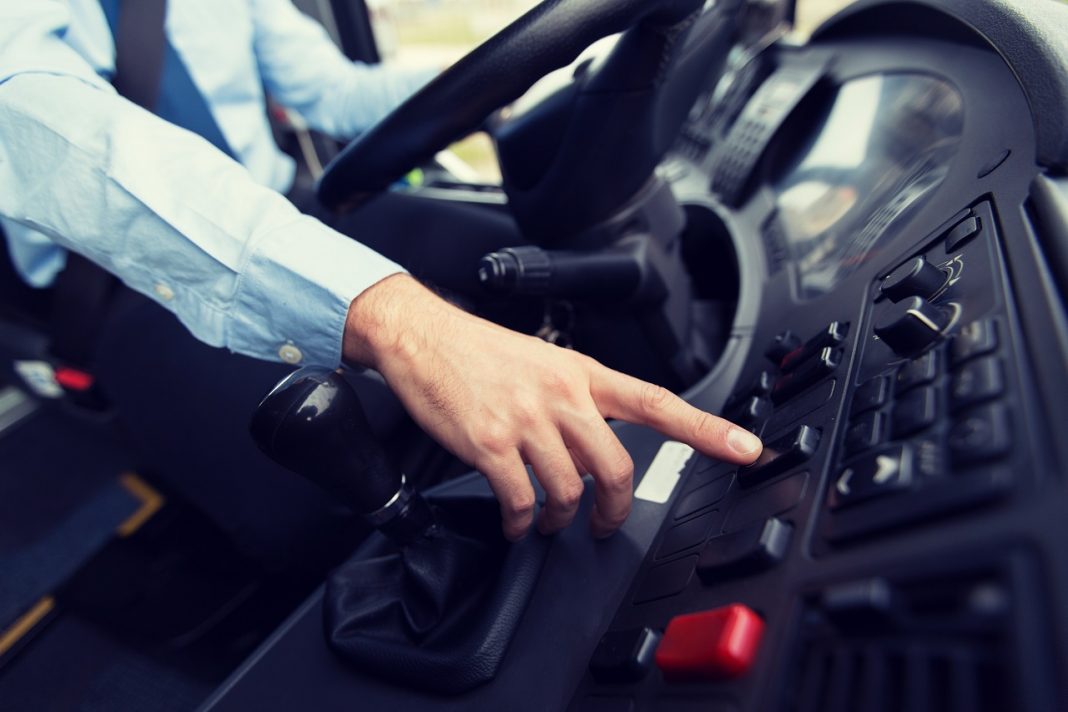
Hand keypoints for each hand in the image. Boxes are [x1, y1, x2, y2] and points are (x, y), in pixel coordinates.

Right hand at [343, 274, 761, 540]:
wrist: (423, 335)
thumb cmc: (482, 351)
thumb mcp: (545, 359)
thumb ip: (580, 398)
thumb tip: (602, 440)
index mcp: (584, 373)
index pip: (659, 402)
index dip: (707, 429)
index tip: (747, 449)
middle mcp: (562, 394)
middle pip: (616, 468)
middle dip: (614, 510)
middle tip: (604, 523)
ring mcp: (526, 419)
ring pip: (570, 490)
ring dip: (562, 520)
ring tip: (549, 522)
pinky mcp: (490, 442)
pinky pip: (521, 500)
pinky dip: (521, 522)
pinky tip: (516, 522)